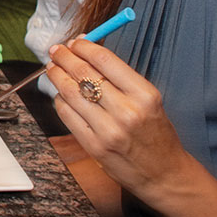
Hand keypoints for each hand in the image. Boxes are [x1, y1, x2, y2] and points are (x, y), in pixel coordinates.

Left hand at [45, 39, 195, 199]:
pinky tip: (61, 94)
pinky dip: (60, 100)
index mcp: (144, 95)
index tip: (75, 41)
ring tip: (52, 68)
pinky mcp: (93, 146)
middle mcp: (126, 111)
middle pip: (83, 73)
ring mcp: (108, 130)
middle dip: (64, 57)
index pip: (105, 60)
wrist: (164, 174)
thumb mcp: (149, 100)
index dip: (84, 46)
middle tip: (56, 50)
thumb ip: (120, 78)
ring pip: (70, 92)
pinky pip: (67, 115)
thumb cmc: (156, 134)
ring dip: (57, 76)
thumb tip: (88, 52)